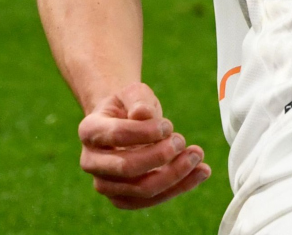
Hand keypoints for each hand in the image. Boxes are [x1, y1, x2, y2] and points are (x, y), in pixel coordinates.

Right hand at [76, 83, 212, 209]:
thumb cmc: (130, 105)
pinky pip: (152, 200)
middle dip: (160, 156)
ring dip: (174, 175)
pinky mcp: (124, 198)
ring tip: (197, 156)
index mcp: (89, 130)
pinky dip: (179, 187)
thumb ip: (139, 100)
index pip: (116, 134)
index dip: (145, 131)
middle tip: (182, 141)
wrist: (126, 122)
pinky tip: (201, 171)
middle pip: (126, 167)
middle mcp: (91, 161)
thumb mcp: (134, 93)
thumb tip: (144, 114)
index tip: (168, 125)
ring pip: (141, 189)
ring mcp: (106, 184)